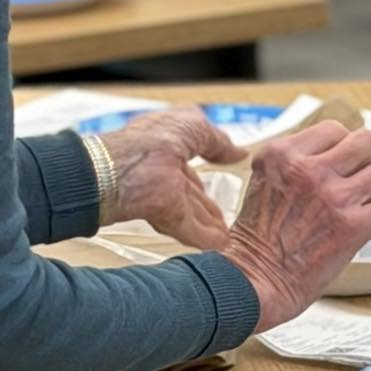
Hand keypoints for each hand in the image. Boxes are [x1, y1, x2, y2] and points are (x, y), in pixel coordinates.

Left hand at [98, 108, 244, 251]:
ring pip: (192, 214)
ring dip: (210, 225)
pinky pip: (191, 230)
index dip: (205, 173)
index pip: (187, 165)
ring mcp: (164, 197)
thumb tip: (237, 152)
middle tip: (223, 217)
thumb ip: (217, 140)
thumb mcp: (194, 125)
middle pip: (190, 194)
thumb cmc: (155, 135)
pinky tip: (220, 245)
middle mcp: (162, 173)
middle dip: (207, 206)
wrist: (132, 163)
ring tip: (227, 236)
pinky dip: (206, 239)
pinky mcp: (168, 217)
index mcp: (163, 147)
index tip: (223, 178)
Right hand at [226, 121, 370, 330]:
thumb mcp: (265, 182)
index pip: (334, 130)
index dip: (344, 147)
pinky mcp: (352, 226)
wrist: (253, 281)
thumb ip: (296, 163)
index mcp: (282, 155)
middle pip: (367, 141)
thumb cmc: (258, 240)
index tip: (346, 163)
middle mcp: (307, 170)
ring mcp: (332, 197)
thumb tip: (338, 155)